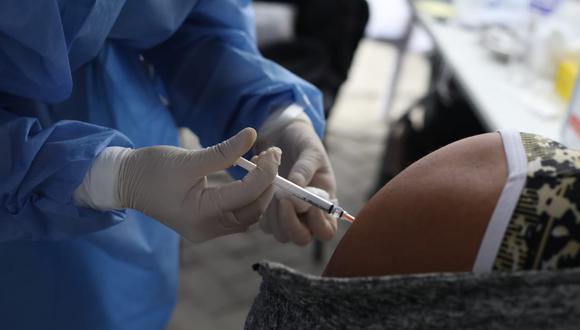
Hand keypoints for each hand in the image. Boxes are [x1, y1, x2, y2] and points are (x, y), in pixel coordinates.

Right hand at [116, 128, 280, 242]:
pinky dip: (247, 198)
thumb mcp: (189, 158)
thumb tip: (252, 134)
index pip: (247, 194)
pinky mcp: (206, 226)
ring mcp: (206, 231)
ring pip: (247, 216)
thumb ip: (223, 151)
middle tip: (271, 156)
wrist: (125, 183)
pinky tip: (249, 178)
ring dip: (259, 192)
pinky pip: (236, 217)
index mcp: (201, 214)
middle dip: (267, 184)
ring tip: (261, 165)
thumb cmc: (152, 169)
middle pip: (253, 210)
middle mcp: (207, 229)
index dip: (265, 172)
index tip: (273, 152)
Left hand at [256, 118, 337, 245]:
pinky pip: (262, 221)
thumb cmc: (303, 142)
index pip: (326, 230)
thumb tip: (297, 187)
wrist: (282, 135)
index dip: (318, 224)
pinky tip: (260, 180)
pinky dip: (260, 205)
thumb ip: (305, 168)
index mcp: (325, 204)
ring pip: (279, 233)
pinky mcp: (268, 211)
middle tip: (282, 199)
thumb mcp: (310, 151)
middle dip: (290, 222)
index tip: (310, 205)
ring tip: (272, 183)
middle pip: (300, 238)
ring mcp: (287, 215)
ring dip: (273, 213)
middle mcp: (307, 215)